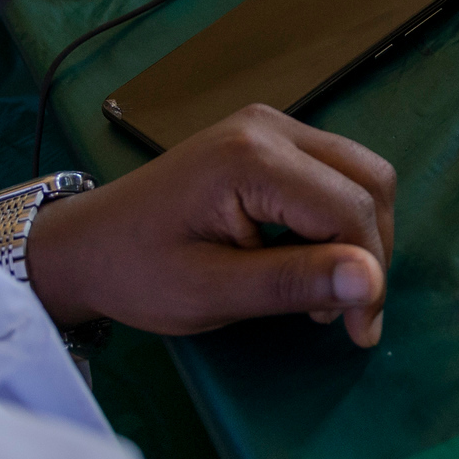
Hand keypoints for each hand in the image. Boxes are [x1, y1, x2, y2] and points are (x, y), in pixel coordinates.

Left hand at [22, 104, 394, 347]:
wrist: (87, 244)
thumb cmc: (138, 272)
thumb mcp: (212, 292)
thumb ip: (294, 283)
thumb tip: (371, 281)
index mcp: (252, 157)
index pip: (349, 208)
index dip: (368, 274)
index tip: (357, 333)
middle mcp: (270, 126)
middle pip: (369, 181)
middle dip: (370, 252)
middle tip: (342, 315)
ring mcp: (271, 125)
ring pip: (359, 174)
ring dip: (357, 236)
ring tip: (320, 292)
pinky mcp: (269, 138)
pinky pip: (333, 173)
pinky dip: (338, 220)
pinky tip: (308, 259)